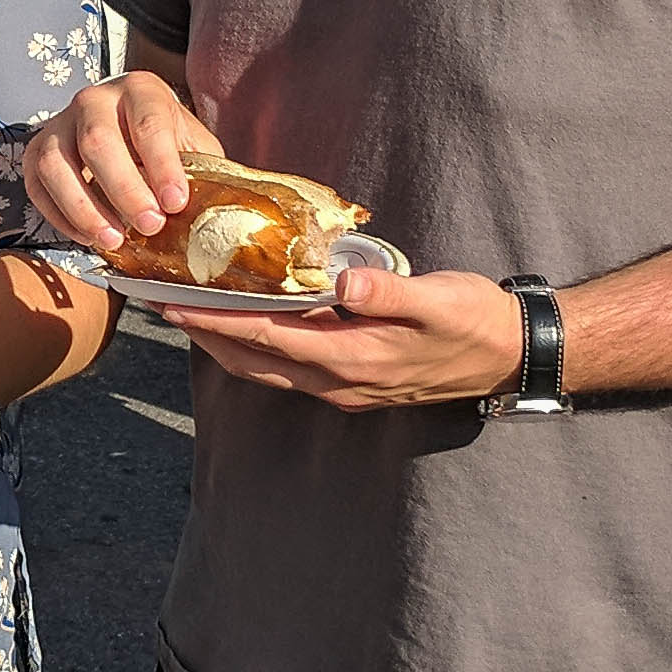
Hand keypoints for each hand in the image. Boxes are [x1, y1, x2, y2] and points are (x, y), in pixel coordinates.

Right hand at [20, 73, 221, 253]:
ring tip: (113, 241)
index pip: (149, 123)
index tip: (176, 203)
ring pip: (58, 163)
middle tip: (149, 226)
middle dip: (124, 189)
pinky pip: (37, 184)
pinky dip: (60, 216)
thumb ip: (203, 172)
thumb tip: (223, 217)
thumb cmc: (166, 145)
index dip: (162, 165)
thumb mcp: (192, 147)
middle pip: (99, 142)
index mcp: (141, 91)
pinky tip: (88, 237)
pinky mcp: (37, 151)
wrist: (127, 133)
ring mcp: (60, 123)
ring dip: (84, 208)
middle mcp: (94, 99)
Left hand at [163, 261, 523, 412]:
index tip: (175, 302)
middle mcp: (339, 382)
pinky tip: (245, 326)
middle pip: (252, 363)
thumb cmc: (473, 319)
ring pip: (266, 372)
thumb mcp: (437, 298)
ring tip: (189, 315)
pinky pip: (287, 371)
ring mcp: (344, 388)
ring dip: (225, 346)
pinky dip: (255, 350)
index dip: (217, 321)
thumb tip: (342, 283)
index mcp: (353, 358)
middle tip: (163, 304)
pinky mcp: (352, 383)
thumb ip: (387, 293)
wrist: (508, 355)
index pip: (267, 338)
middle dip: (204, 335)